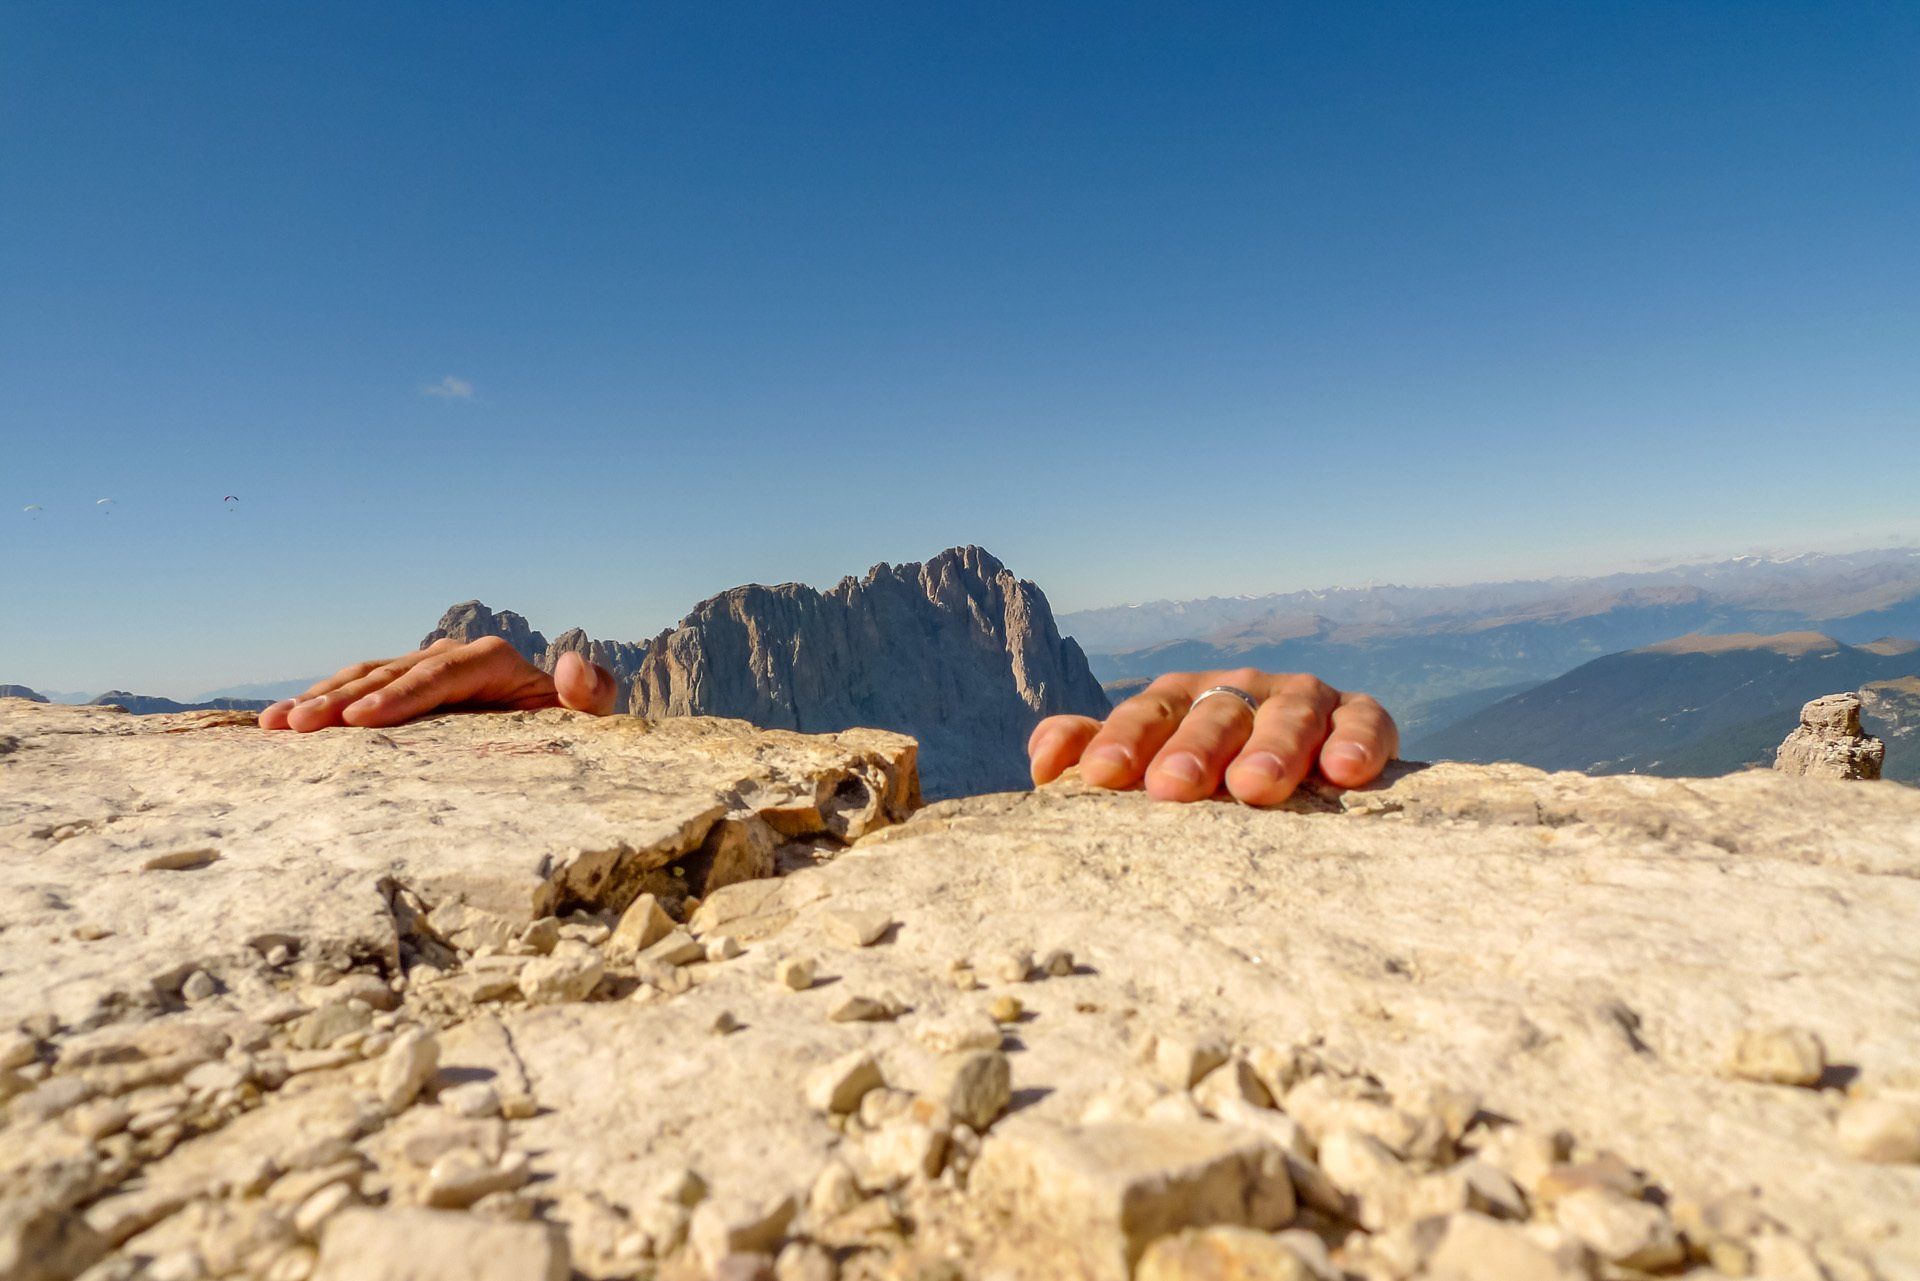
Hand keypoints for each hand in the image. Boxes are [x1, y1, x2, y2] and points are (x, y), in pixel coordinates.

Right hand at [258, 636, 616, 731]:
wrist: (558, 731)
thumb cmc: (575, 731)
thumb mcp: (595, 718)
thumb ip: (593, 693)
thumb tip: (574, 664)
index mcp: (491, 661)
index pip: (439, 675)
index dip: (400, 696)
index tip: (362, 722)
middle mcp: (451, 658)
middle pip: (390, 675)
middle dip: (341, 699)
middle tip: (296, 726)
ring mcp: (423, 671)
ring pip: (364, 679)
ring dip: (318, 700)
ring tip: (275, 725)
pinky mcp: (404, 689)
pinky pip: (357, 691)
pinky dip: (320, 704)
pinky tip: (277, 725)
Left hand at [1027, 669, 1397, 804]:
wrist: (1303, 762)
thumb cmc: (1204, 768)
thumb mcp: (1146, 756)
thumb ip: (1090, 751)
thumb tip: (1042, 766)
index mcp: (1181, 700)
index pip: (1147, 714)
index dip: (1122, 740)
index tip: (1101, 776)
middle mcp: (1238, 691)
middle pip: (1215, 715)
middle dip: (1192, 751)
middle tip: (1173, 790)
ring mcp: (1299, 699)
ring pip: (1287, 714)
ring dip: (1272, 748)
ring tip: (1255, 787)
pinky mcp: (1357, 716)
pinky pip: (1363, 720)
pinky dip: (1356, 740)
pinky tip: (1345, 771)